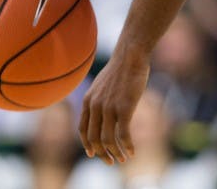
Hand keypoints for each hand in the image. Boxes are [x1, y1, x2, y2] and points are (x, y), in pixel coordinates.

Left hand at [79, 47, 149, 163]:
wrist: (130, 55)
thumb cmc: (120, 69)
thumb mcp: (102, 85)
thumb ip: (98, 99)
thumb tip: (101, 111)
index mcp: (88, 101)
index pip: (83, 130)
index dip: (87, 145)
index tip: (93, 154)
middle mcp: (95, 106)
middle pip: (94, 139)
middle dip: (102, 154)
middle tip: (112, 161)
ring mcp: (108, 108)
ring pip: (108, 140)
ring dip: (116, 153)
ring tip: (123, 159)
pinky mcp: (124, 108)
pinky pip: (123, 135)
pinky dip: (128, 146)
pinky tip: (133, 151)